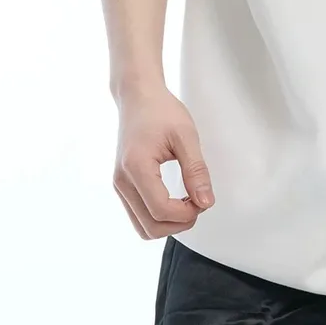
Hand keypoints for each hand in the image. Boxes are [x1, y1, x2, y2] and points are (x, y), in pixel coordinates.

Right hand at [112, 83, 214, 238]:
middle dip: (179, 223)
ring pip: (143, 227)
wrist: (138, 97)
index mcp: (136, 167)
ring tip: (187, 202)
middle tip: (198, 202)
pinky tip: (175, 200)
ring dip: (169, 223)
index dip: (186, 213)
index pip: (160, 210)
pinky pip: (139, 216)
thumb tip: (205, 202)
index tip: (203, 200)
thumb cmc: (160, 110)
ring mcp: (119, 185)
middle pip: (150, 227)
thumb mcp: (186, 136)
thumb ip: (196, 170)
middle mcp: (122, 180)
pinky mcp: (122, 186)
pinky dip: (159, 217)